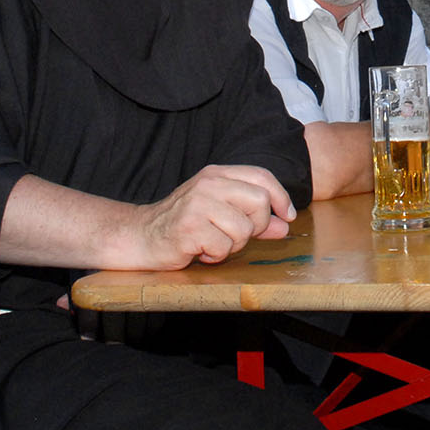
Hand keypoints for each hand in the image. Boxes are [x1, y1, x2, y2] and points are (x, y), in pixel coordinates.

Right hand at [134, 164, 296, 267]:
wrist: (142, 236)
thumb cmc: (185, 223)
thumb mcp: (221, 211)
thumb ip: (253, 216)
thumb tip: (285, 224)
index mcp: (217, 174)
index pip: (262, 176)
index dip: (281, 197)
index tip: (287, 216)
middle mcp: (208, 184)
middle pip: (259, 202)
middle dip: (257, 226)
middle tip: (239, 235)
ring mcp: (198, 205)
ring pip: (243, 229)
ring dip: (233, 245)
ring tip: (214, 242)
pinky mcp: (189, 228)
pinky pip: (223, 247)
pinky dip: (216, 255)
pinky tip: (201, 251)